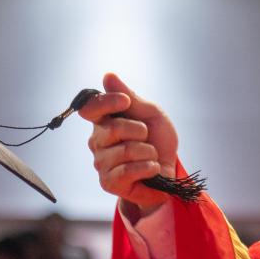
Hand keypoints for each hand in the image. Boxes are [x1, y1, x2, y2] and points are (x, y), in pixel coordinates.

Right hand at [80, 74, 181, 212]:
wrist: (169, 170)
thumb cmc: (157, 140)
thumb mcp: (150, 113)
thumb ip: (130, 96)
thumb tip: (108, 76)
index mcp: (103, 121)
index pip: (90, 107)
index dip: (106, 102)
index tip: (125, 102)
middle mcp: (97, 141)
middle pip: (113, 128)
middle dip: (140, 131)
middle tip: (146, 138)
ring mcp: (101, 163)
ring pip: (126, 150)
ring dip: (148, 152)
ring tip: (150, 156)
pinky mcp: (109, 182)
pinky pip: (128, 170)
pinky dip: (148, 167)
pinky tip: (152, 169)